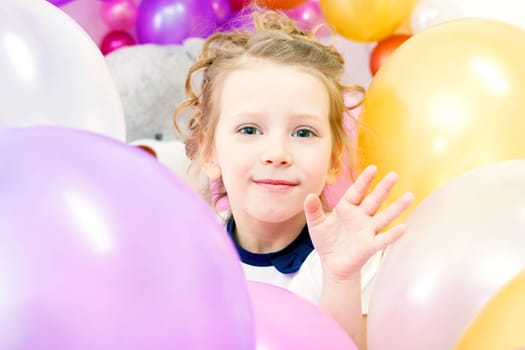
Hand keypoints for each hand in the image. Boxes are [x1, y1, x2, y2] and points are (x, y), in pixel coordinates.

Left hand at [304, 165, 413, 281]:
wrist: (332, 265)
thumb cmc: (327, 243)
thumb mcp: (316, 225)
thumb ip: (313, 211)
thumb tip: (308, 196)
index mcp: (347, 209)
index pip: (357, 192)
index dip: (364, 181)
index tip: (373, 168)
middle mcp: (360, 217)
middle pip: (374, 200)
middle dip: (384, 188)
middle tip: (395, 175)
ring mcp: (367, 231)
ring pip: (385, 217)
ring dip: (397, 207)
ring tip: (410, 196)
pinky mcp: (370, 246)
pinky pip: (383, 239)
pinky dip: (393, 234)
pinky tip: (403, 227)